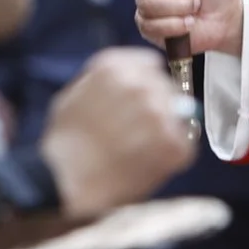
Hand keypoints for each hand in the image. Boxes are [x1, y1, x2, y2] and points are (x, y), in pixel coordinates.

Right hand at [37, 49, 197, 218]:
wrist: (65, 183)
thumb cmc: (64, 144)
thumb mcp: (73, 95)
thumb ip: (102, 81)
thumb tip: (127, 79)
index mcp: (115, 68)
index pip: (150, 65)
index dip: (146, 83)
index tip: (140, 100)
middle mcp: (141, 85)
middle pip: (166, 88)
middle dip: (157, 106)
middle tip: (139, 130)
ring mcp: (159, 114)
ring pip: (178, 113)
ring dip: (165, 129)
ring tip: (142, 149)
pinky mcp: (172, 144)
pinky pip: (184, 142)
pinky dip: (172, 153)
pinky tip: (151, 162)